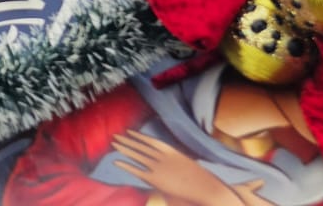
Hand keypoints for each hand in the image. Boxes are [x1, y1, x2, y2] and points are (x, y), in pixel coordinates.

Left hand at [111, 131, 263, 205]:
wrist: (209, 191)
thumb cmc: (202, 182)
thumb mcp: (188, 167)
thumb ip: (177, 165)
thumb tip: (171, 165)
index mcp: (173, 151)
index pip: (151, 141)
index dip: (139, 136)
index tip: (130, 131)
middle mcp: (163, 157)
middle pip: (141, 146)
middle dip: (128, 141)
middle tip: (115, 136)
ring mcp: (159, 167)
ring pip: (136, 155)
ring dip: (124, 148)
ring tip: (113, 143)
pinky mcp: (155, 179)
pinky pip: (136, 170)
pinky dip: (125, 164)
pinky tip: (115, 160)